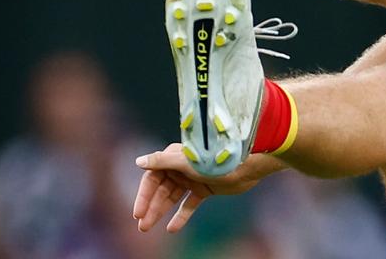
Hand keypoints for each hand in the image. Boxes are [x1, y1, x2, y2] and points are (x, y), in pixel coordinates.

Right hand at [132, 143, 283, 232]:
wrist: (247, 166)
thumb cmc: (216, 160)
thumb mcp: (186, 162)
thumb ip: (162, 162)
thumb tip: (138, 161)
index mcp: (174, 157)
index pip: (152, 177)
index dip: (144, 195)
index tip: (137, 213)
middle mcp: (181, 167)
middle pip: (160, 189)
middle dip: (151, 207)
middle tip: (142, 226)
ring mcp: (193, 178)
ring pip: (172, 197)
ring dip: (160, 212)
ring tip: (149, 228)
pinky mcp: (205, 189)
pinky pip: (189, 204)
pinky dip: (181, 215)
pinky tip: (172, 229)